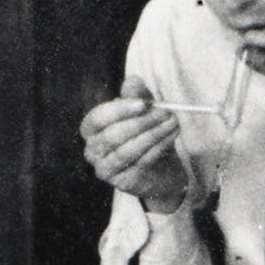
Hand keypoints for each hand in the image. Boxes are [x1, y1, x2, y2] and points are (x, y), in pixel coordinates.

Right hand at [80, 74, 189, 213]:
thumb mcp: (143, 111)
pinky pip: (140, 163)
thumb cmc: (145, 134)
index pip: (97, 118)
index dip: (120, 110)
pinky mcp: (121, 183)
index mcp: (91, 130)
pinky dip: (158, 149)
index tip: (145, 103)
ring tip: (173, 123)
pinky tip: (170, 138)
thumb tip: (133, 80)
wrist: (160, 167)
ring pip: (127, 151)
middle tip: (165, 113)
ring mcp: (104, 169)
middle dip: (141, 123)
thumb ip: (136, 96)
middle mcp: (91, 151)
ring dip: (153, 135)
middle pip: (112, 136)